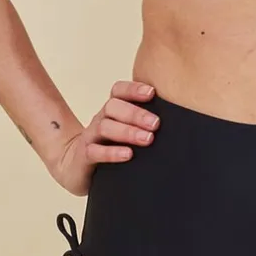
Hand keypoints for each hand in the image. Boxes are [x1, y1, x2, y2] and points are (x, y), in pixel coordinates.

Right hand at [50, 79, 160, 196]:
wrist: (75, 166)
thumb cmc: (109, 146)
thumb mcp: (125, 130)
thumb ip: (145, 123)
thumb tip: (179, 119)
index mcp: (111, 110)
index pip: (118, 91)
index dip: (133, 89)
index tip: (152, 93)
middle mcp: (100, 119)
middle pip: (113, 106)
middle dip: (136, 114)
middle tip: (156, 124)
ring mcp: (90, 137)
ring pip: (105, 127)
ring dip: (128, 131)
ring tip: (147, 139)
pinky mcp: (84, 157)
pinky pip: (95, 151)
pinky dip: (112, 152)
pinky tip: (128, 154)